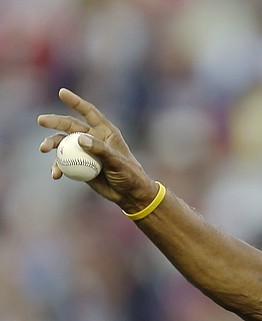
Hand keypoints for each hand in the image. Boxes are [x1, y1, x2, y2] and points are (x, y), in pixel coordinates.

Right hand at [38, 88, 156, 211]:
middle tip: (41, 120)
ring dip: (52, 145)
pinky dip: (58, 167)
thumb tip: (80, 138)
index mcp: (104, 131)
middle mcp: (92, 138)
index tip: (62, 93)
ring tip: (43, 149)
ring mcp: (84, 152)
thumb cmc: (129, 175)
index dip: (75, 102)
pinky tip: (55, 174)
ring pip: (63, 144)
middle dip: (54, 122)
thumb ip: (100, 149)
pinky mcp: (80, 165)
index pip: (89, 112)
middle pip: (70, 126)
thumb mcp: (117, 161)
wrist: (129, 194)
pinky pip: (65, 163)